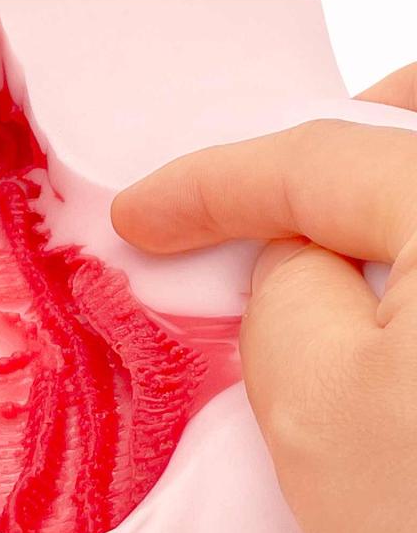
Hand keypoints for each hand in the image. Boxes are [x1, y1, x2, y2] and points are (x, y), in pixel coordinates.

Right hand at [111, 64, 416, 532]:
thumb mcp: (315, 402)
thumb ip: (283, 287)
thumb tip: (290, 257)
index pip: (324, 161)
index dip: (211, 182)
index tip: (143, 212)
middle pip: (413, 131)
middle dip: (341, 135)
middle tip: (268, 183)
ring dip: (376, 190)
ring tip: (317, 232)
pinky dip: (404, 243)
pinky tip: (378, 286)